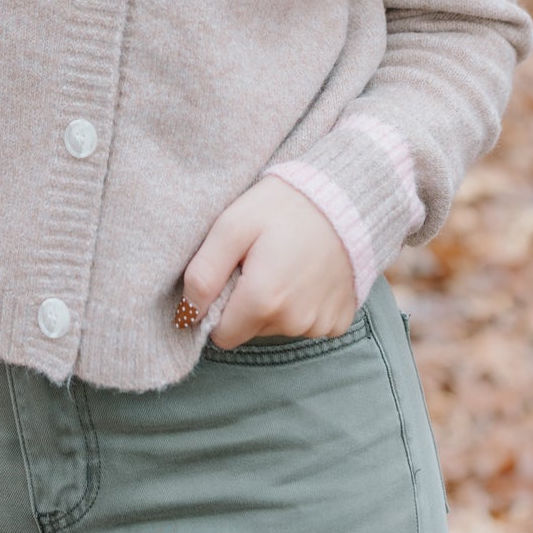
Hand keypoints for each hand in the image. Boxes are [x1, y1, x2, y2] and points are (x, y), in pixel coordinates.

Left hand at [183, 175, 359, 348]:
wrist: (345, 196)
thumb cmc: (283, 206)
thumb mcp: (232, 226)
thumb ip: (203, 274)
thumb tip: (186, 314)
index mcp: (264, 302)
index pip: (221, 335)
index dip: (219, 307)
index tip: (232, 275)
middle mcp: (294, 322)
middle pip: (250, 331)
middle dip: (248, 303)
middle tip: (260, 261)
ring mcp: (321, 324)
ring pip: (279, 327)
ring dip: (276, 303)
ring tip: (286, 262)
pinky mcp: (340, 321)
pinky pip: (309, 324)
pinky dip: (304, 304)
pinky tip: (308, 273)